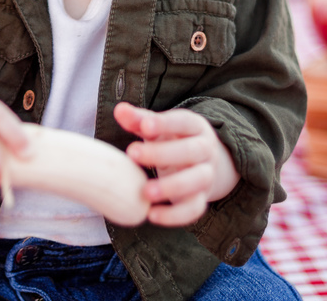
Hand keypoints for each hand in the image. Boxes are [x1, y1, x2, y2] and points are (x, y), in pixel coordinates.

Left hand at [114, 102, 239, 226]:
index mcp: (195, 127)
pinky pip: (194, 209)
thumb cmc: (172, 140)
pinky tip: (151, 215)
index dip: (165, 123)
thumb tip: (120, 110)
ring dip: (172, 187)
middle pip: (192, 151)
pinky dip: (175, 215)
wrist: (202, 163)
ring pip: (197, 181)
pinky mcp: (201, 199)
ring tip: (145, 192)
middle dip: (163, 153)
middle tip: (132, 153)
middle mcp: (205, 150)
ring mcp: (206, 175)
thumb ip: (139, 119)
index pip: (183, 122)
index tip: (144, 127)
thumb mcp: (158, 127)